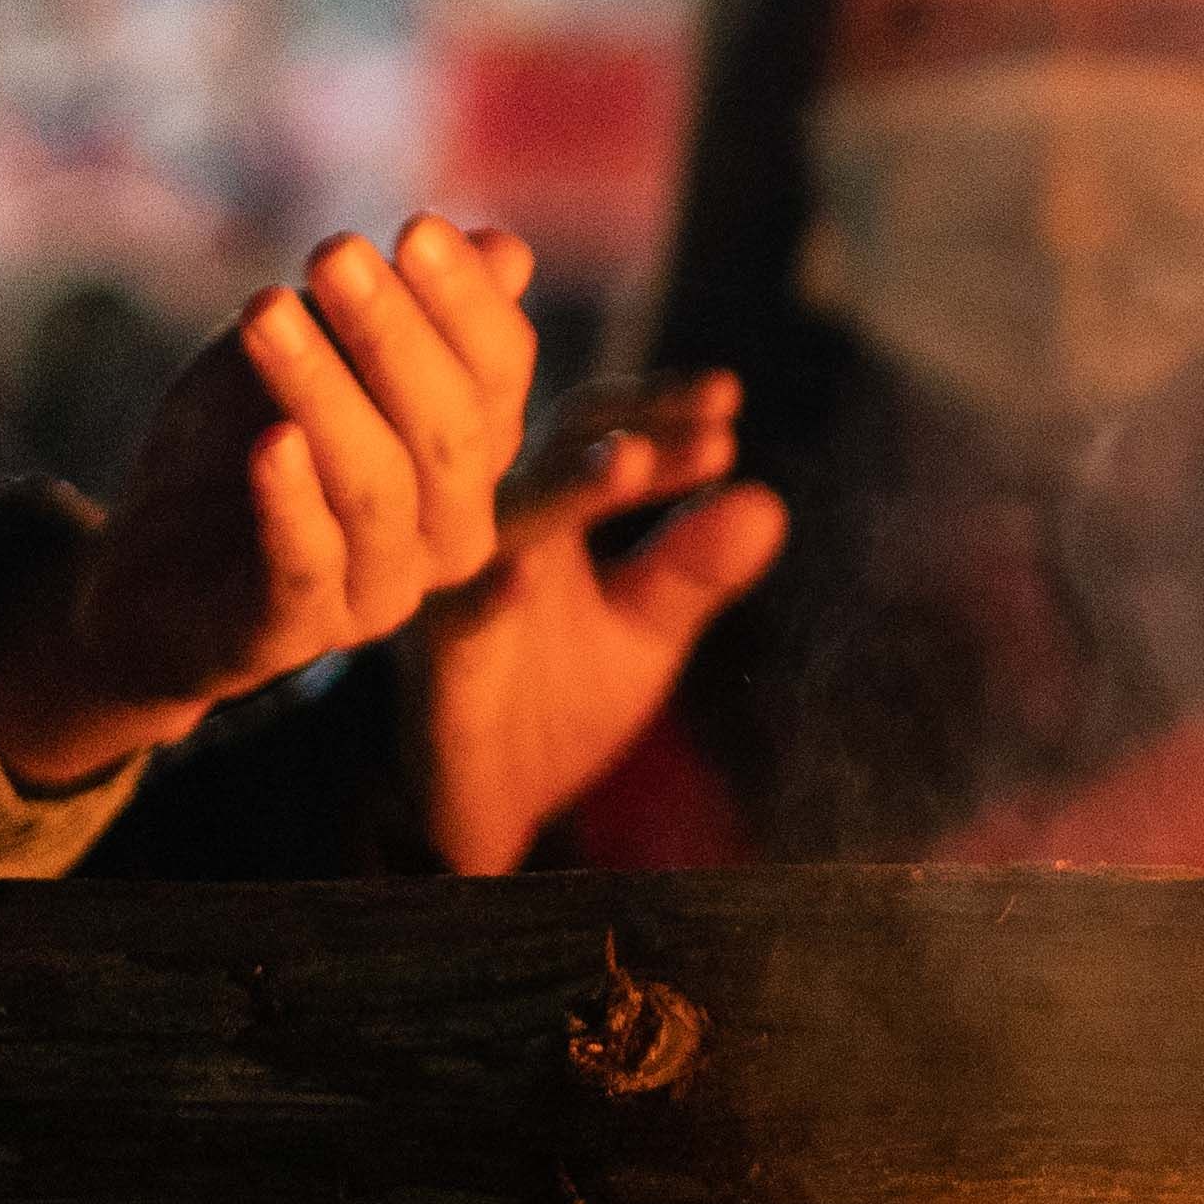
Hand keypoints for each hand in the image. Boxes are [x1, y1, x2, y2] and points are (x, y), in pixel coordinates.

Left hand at [0, 218, 540, 787]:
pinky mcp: (290, 634)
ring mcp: (377, 592)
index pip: (500, 373)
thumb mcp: (313, 358)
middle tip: (333, 253)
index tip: (414, 227)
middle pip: (448, 430)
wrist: (145, 575)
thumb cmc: (241, 447)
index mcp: (473, 457)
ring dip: (323, 391)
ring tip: (265, 311)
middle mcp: (448, 531)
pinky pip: (306, 566)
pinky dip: (291, 501)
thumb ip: (404, 314)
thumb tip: (506, 251)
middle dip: (392, 334)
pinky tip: (269, 441)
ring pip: (377, 489)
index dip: (465, 302)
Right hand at [411, 374, 790, 876]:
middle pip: (554, 449)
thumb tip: (768, 503)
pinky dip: (487, 594)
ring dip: (567, 486)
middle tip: (712, 423)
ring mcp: (458, 592)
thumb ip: (698, 571)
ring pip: (505, 519)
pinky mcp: (436, 662)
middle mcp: (495, 532)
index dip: (660, 409)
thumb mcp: (646, 631)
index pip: (601, 432)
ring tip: (631, 462)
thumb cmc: (555, 699)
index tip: (729, 396)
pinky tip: (521, 578)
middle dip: (633, 428)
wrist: (485, 807)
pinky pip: (454, 618)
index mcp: (547, 511)